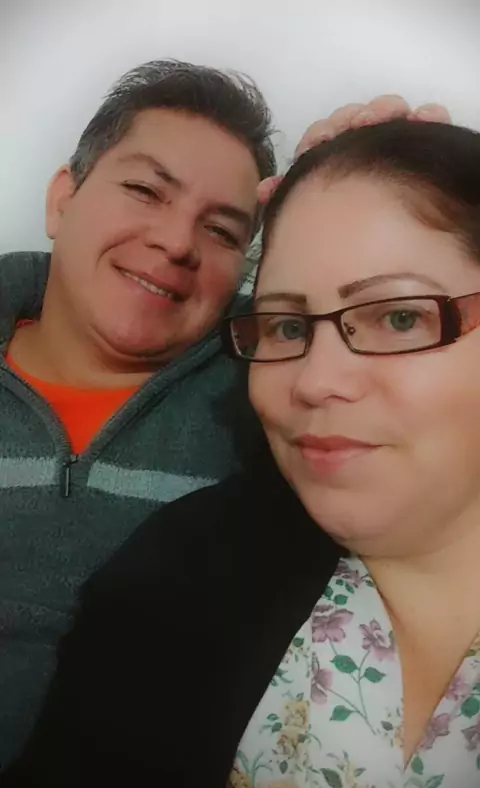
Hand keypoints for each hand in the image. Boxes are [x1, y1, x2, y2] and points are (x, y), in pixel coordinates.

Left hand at [257, 95, 451, 204]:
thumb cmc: (336, 214)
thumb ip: (287, 194)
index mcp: (329, 150)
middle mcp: (357, 137)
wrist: (374, 235)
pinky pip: (426, 119)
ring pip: (386, 111)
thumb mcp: (308, 204)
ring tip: (385, 120)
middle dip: (353, 118)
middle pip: (354, 116)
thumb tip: (265, 190)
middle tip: (357, 126)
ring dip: (385, 110)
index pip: (321, 135)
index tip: (320, 144)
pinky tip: (425, 120)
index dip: (319, 136)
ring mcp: (388, 136)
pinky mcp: (419, 139)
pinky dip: (427, 115)